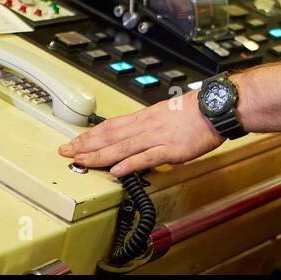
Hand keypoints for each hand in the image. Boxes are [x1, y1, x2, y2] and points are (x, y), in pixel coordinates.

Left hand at [58, 89, 224, 175]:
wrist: (214, 108)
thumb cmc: (194, 112)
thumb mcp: (165, 115)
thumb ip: (150, 128)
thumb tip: (137, 139)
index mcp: (144, 117)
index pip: (110, 125)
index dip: (90, 134)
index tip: (74, 141)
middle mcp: (145, 126)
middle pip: (109, 135)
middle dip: (85, 145)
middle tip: (66, 151)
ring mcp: (156, 137)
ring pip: (121, 147)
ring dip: (98, 155)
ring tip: (81, 161)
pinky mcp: (169, 149)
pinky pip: (145, 157)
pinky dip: (129, 164)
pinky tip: (116, 171)